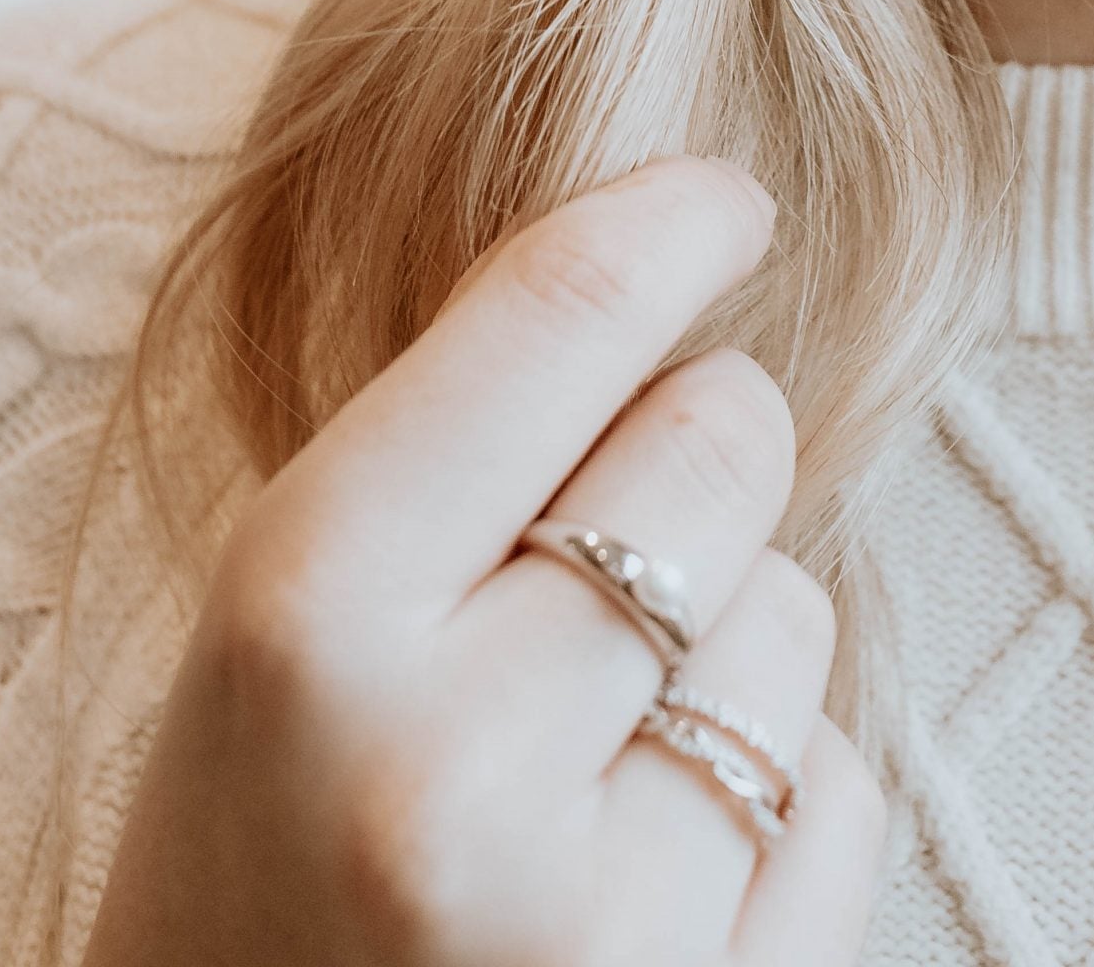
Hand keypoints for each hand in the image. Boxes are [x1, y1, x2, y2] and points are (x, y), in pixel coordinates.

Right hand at [82, 157, 886, 966]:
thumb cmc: (247, 870)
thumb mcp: (274, 636)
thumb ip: (441, 458)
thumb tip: (657, 256)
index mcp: (305, 618)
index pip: (558, 315)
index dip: (670, 222)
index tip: (725, 198)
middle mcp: (451, 764)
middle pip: (720, 441)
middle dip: (694, 450)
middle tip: (614, 531)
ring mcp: (600, 920)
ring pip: (799, 616)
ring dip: (733, 641)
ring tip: (595, 744)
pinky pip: (846, 791)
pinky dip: (782, 795)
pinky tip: (656, 856)